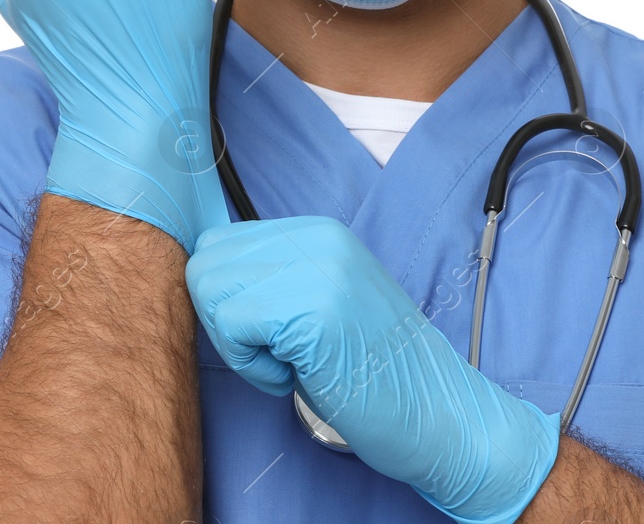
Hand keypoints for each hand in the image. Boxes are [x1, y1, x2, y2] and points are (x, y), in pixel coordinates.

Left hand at [186, 216, 559, 523]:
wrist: (437, 411)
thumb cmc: (375, 371)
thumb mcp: (325, 298)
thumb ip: (277, 276)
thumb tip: (206, 271)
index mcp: (320, 231)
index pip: (221, 243)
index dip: (229, 298)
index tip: (271, 332)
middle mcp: (317, 237)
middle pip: (206, 263)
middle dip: (226, 318)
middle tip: (276, 352)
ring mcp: (317, 269)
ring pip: (211, 292)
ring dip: (238, 344)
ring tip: (290, 363)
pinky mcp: (313, 310)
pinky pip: (233, 327)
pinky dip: (253, 366)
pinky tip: (295, 375)